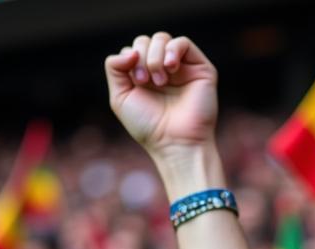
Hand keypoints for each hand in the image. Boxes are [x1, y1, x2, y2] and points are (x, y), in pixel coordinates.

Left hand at [105, 33, 217, 157]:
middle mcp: (163, 71)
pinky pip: (183, 42)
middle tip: (146, 81)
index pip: (133, 50)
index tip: (137, 82)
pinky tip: (170, 68)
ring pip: (162, 39)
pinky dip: (172, 50)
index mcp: (144, 77)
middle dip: (142, 57)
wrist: (175, 143)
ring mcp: (182, 69)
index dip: (130, 59)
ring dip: (155, 56)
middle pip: (146, 41)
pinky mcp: (200, 69)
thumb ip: (114, 68)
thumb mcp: (120, 97)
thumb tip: (130, 51)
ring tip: (160, 80)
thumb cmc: (149, 127)